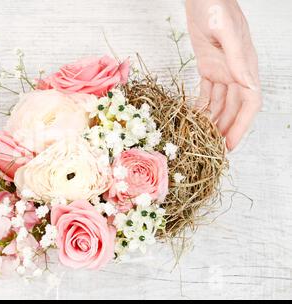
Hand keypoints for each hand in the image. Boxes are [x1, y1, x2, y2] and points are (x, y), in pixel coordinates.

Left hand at [186, 0, 261, 149]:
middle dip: (225, 129)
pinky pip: (207, 93)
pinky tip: (194, 119)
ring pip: (220, 103)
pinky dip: (202, 107)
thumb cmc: (216, 6)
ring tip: (201, 139)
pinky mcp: (209, 67)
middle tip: (212, 149)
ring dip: (213, 121)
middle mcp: (236, 71)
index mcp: (245, 65)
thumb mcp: (226, 30)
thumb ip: (237, 58)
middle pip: (234, 108)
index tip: (230, 144)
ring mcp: (222, 70)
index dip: (242, 125)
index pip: (250, 102)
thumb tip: (249, 85)